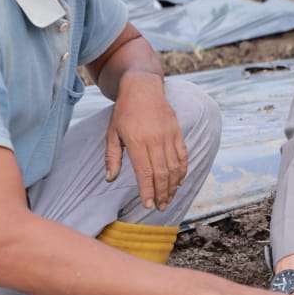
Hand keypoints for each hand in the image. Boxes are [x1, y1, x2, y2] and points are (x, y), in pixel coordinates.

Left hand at [105, 71, 187, 211]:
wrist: (142, 88)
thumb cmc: (124, 111)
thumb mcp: (112, 133)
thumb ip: (112, 157)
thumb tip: (110, 178)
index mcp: (137, 141)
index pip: (145, 172)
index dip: (147, 190)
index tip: (148, 204)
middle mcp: (155, 140)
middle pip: (162, 173)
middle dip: (162, 193)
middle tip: (160, 207)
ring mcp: (168, 135)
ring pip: (174, 166)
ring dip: (173, 185)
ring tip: (169, 198)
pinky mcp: (177, 132)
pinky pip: (183, 155)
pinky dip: (183, 170)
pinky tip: (179, 181)